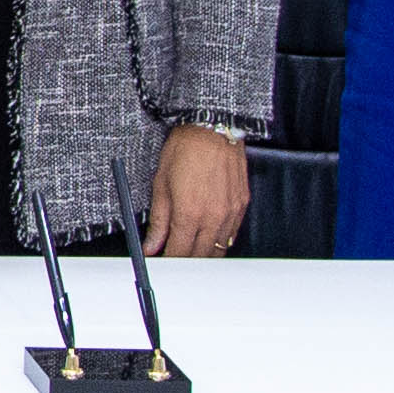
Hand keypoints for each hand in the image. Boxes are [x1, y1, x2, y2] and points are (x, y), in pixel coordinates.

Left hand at [142, 121, 247, 258]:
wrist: (211, 129)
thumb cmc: (184, 150)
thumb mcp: (161, 185)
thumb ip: (159, 221)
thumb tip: (151, 245)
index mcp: (189, 214)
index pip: (178, 253)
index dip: (168, 262)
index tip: (161, 263)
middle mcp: (213, 217)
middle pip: (199, 256)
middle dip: (185, 262)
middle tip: (174, 259)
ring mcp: (230, 213)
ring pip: (218, 250)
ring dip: (203, 254)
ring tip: (190, 251)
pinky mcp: (242, 206)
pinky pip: (232, 235)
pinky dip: (219, 241)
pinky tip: (209, 237)